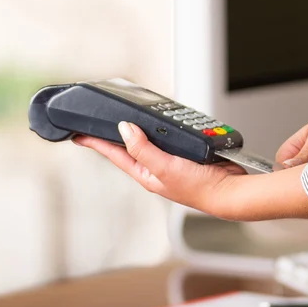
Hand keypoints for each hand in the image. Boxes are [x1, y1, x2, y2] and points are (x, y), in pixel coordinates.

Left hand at [73, 122, 307, 220]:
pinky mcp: (185, 150)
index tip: (78, 134)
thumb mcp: (165, 169)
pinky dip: (162, 126)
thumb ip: (143, 149)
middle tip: (97, 120)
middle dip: (113, 133)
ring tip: (122, 116)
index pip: (114, 154)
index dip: (95, 143)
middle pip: (129, 144)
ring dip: (138, 126)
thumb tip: (124, 129)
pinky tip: (159, 119)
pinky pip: (169, 134)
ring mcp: (170, 158)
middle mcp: (156, 166)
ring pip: (149, 137)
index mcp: (146, 173)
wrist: (229, 190)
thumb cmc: (200, 188)